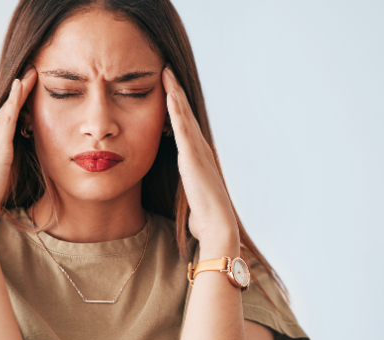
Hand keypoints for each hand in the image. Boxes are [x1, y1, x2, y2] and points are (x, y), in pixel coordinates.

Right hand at [0, 67, 36, 230]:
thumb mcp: (0, 179)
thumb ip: (9, 165)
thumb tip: (21, 160)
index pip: (0, 121)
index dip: (12, 105)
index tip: (24, 90)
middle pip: (3, 111)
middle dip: (17, 92)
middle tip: (32, 73)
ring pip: (6, 110)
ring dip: (20, 90)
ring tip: (32, 73)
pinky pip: (7, 118)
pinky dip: (14, 101)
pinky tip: (22, 86)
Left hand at [161, 65, 238, 251]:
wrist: (217, 225)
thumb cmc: (204, 216)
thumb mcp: (192, 194)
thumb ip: (188, 184)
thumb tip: (186, 186)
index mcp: (197, 156)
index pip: (184, 125)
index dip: (177, 106)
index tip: (167, 88)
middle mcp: (200, 148)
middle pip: (185, 113)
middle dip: (176, 91)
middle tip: (166, 69)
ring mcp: (197, 150)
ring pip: (184, 115)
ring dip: (175, 92)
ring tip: (166, 72)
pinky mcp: (192, 156)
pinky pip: (182, 127)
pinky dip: (176, 109)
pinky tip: (169, 93)